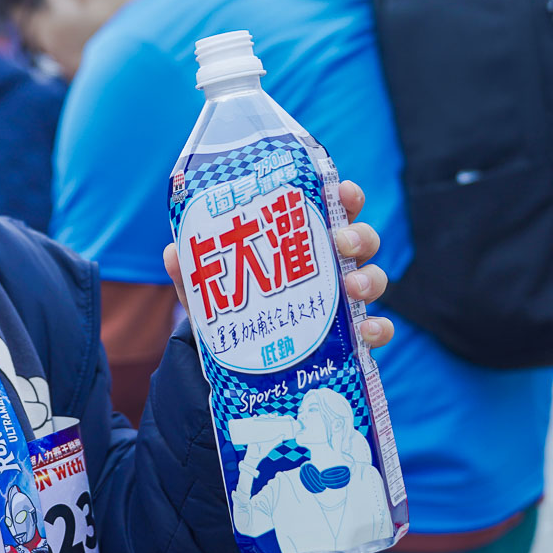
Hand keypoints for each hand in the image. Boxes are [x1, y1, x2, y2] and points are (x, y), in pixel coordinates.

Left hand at [163, 179, 395, 350]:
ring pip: (376, 278)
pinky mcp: (352, 338)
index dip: (344, 195)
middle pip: (361, 239)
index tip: (341, 190)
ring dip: (370, 278)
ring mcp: (345, 302)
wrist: (238, 362)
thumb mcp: (208, 289)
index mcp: (303, 240)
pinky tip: (366, 332)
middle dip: (359, 235)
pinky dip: (379, 329)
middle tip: (342, 241)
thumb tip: (172, 252)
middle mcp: (331, 265)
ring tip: (351, 286)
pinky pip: (377, 329)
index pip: (332, 208)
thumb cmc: (232, 307)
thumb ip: (193, 271)